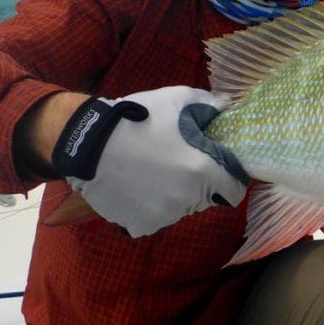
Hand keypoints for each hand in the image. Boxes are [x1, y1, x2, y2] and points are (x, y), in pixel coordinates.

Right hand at [51, 86, 248, 236]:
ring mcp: (163, 216)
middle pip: (205, 199)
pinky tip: (136, 186)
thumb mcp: (179, 99)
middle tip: (175, 164)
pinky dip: (149, 207)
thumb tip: (226, 109)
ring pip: (180, 209)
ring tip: (151, 172)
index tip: (216, 169)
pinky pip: (155, 218)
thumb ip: (210, 105)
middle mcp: (187, 199)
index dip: (228, 179)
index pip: (234, 191)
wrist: (89, 142)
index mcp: (203, 171)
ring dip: (173, 196)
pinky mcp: (141, 225)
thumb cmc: (138, 118)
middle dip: (199, 184)